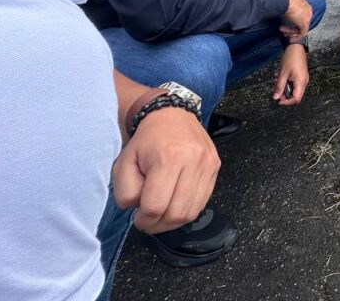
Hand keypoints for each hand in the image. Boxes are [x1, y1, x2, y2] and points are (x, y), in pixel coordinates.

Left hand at [112, 107, 219, 233]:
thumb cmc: (146, 141)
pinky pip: (202, 202)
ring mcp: (208, 164)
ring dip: (173, 221)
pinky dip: (187, 211)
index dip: (143, 220)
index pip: (155, 206)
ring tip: (161, 215)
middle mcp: (193, 161)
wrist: (171, 116)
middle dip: (158, 225)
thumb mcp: (123, 163)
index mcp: (168, 158)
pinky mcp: (215, 167)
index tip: (137, 217)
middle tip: (148, 220)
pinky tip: (175, 204)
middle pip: (176, 213)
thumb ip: (126, 192)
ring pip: (191, 212)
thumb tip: (140, 210)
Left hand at [273, 42, 308, 104]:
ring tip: (277, 79)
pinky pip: (295, 83)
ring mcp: (303, 78)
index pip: (296, 98)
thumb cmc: (290, 58)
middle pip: (295, 95)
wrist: (296, 46)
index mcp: (301, 82)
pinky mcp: (302, 75)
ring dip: (285, 87)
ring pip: (294, 89)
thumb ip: (279, 86)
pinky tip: (281, 75)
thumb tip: (275, 97)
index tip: (278, 100)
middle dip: (285, 94)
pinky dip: (287, 82)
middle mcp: (304, 82)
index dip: (287, 102)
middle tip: (276, 90)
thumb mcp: (282, 73)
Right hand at [281, 0, 311, 39]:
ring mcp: (308, 16)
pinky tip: (290, 40)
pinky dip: (296, 37)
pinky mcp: (305, 23)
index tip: (284, 23)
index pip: (301, 14)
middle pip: (301, 21)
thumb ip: (286, 4)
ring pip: (301, 27)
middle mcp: (308, 9)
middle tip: (282, 29)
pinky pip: (302, 33)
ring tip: (282, 32)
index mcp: (304, 3)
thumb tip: (279, 6)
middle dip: (292, 27)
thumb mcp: (285, 0)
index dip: (292, 20)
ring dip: (291, 31)